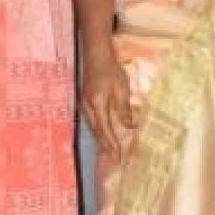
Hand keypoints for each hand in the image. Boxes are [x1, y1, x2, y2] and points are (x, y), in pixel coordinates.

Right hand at [80, 44, 135, 162]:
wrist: (96, 55)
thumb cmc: (110, 70)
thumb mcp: (121, 88)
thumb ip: (123, 109)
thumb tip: (130, 126)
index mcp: (97, 105)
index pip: (104, 130)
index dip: (111, 144)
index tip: (118, 157)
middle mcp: (88, 107)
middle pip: (97, 131)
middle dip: (105, 146)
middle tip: (114, 159)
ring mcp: (85, 104)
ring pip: (93, 127)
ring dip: (102, 139)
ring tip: (109, 151)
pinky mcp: (86, 101)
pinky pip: (93, 120)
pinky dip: (99, 130)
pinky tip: (104, 133)